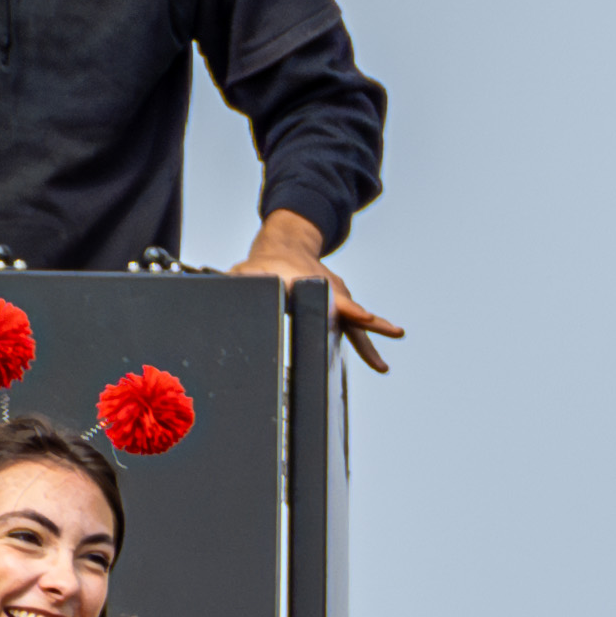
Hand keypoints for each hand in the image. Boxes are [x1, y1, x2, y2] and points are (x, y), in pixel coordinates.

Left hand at [235, 211, 399, 372]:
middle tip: (394, 332)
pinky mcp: (339, 310)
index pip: (337, 299)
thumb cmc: (268, 263)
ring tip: (382, 368)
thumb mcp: (252, 270)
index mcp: (316, 285)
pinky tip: (378, 365)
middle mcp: (333, 293)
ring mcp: (339, 301)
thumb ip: (239, 277)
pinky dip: (366, 346)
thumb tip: (221, 281)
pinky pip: (354, 330)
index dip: (349, 309)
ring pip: (358, 326)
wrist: (288, 249)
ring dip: (371, 346)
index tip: (363, 317)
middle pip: (354, 313)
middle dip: (373, 325)